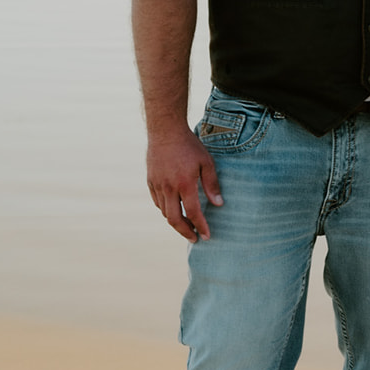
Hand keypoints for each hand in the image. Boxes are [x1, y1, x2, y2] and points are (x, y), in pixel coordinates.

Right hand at [146, 126, 222, 241]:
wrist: (165, 131)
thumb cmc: (189, 145)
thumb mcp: (206, 162)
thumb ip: (212, 184)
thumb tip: (218, 204)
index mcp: (185, 184)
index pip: (193, 213)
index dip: (200, 226)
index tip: (207, 236)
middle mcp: (169, 187)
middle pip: (174, 219)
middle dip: (185, 232)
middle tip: (195, 238)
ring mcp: (157, 185)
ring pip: (164, 212)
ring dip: (175, 221)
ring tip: (187, 225)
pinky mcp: (150, 181)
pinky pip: (157, 202)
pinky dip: (166, 210)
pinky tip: (174, 210)